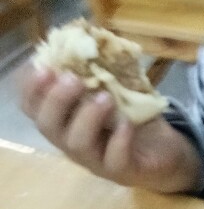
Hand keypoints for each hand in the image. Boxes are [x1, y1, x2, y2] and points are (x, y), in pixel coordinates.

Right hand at [18, 64, 203, 194]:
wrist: (167, 154)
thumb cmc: (133, 119)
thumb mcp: (115, 92)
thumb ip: (100, 72)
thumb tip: (91, 37)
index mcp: (65, 120)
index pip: (33, 107)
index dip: (31, 88)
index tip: (42, 66)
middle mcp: (73, 142)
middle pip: (48, 126)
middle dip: (56, 100)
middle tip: (73, 79)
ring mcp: (96, 160)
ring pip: (77, 144)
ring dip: (87, 117)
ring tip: (105, 97)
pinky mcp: (123, 171)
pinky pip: (113, 160)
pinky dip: (119, 140)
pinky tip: (127, 124)